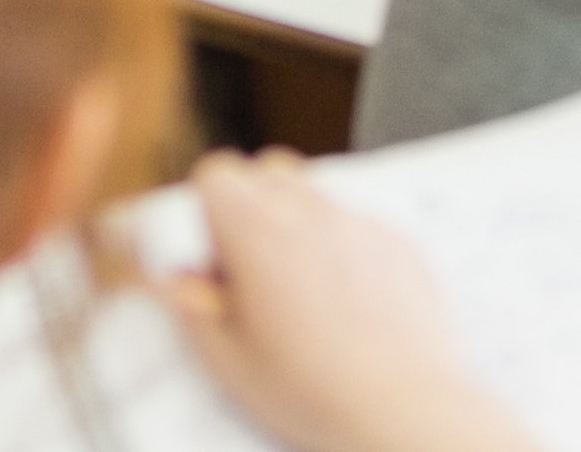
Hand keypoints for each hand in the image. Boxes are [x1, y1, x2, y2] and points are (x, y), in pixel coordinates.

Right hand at [159, 153, 540, 451]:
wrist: (403, 411)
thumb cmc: (314, 392)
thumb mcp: (227, 360)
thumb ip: (190, 308)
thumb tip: (177, 278)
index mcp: (257, 233)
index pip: (217, 172)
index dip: (205, 207)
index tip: (209, 248)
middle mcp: (311, 213)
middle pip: (267, 170)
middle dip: (251, 205)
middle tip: (250, 264)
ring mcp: (361, 223)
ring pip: (317, 192)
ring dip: (299, 221)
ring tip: (299, 285)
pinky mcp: (401, 242)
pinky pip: (360, 222)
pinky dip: (344, 246)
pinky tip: (347, 301)